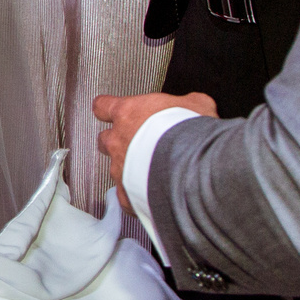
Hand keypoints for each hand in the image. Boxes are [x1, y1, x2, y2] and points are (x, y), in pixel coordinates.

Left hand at [92, 92, 217, 214]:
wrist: (193, 168)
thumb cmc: (191, 135)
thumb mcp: (196, 105)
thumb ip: (185, 104)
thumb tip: (193, 105)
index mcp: (128, 114)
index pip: (103, 106)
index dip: (106, 108)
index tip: (109, 111)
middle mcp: (117, 141)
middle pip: (105, 139)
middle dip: (118, 141)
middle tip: (138, 144)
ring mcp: (119, 169)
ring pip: (115, 169)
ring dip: (130, 169)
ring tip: (152, 171)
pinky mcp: (126, 195)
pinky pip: (126, 196)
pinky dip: (137, 196)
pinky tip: (154, 194)